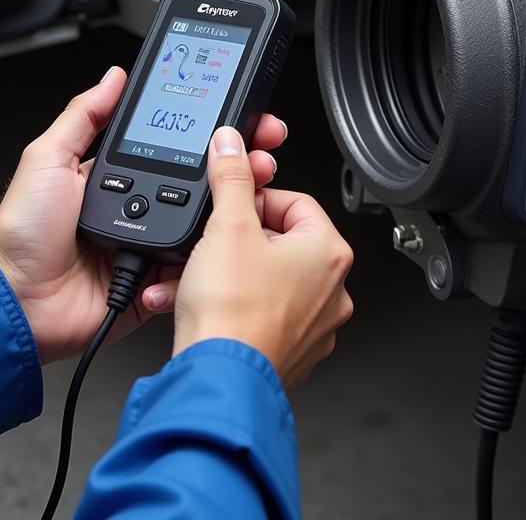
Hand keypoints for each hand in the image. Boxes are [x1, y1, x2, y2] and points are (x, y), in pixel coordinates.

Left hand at [0, 67, 287, 362]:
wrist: (16, 301)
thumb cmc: (21, 233)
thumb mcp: (48, 159)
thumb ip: (84, 116)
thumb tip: (112, 77)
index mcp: (118, 174)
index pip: (174, 145)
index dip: (208, 132)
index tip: (238, 116)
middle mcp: (138, 205)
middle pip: (201, 180)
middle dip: (239, 163)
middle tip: (261, 149)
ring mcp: (149, 242)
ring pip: (206, 220)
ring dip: (235, 203)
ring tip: (255, 186)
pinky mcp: (155, 280)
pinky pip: (193, 266)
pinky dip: (212, 254)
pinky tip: (224, 234)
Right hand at [166, 126, 353, 388]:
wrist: (217, 380)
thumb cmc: (233, 312)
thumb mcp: (227, 226)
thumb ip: (231, 177)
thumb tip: (232, 146)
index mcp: (329, 252)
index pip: (295, 202)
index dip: (256, 199)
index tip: (230, 206)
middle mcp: (331, 291)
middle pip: (279, 243)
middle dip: (234, 241)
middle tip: (209, 243)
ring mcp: (312, 327)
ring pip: (263, 282)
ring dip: (223, 275)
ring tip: (194, 277)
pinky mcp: (286, 354)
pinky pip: (255, 316)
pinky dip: (226, 308)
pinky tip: (195, 306)